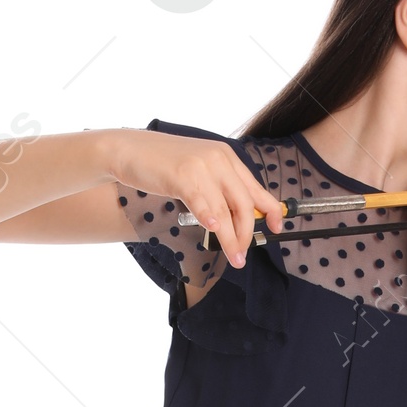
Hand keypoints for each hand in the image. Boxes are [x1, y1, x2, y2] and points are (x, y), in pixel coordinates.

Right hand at [107, 131, 283, 267]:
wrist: (130, 149)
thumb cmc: (163, 164)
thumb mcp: (199, 171)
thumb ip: (218, 188)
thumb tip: (236, 218)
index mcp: (226, 158)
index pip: (256, 188)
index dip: (271, 210)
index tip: (276, 227)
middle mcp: (218, 159)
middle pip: (244, 204)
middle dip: (247, 234)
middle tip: (243, 254)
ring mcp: (201, 166)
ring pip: (225, 211)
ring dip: (231, 239)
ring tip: (235, 257)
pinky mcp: (182, 175)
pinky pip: (201, 202)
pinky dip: (209, 218)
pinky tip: (213, 231)